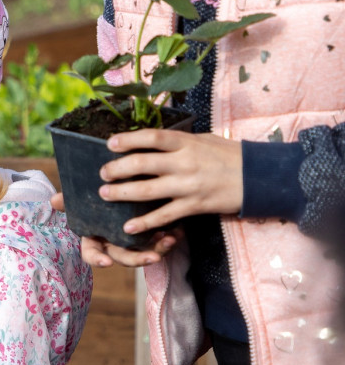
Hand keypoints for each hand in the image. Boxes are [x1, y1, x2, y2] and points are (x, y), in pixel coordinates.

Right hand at [52, 174, 181, 268]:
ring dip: (158, 249)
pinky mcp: (151, 234)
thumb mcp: (84, 196)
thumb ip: (70, 200)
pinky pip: (161, 242)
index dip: (98, 260)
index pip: (92, 254)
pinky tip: (178, 230)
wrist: (124, 185)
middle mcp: (114, 243)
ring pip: (146, 252)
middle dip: (138, 258)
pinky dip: (169, 237)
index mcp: (95, 237)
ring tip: (170, 239)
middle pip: (123, 257)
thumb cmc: (97, 195)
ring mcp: (133, 241)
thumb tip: (53, 200)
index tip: (107, 263)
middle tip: (152, 256)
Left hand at [98, 129, 242, 231]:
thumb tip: (151, 140)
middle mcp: (185, 162)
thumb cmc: (230, 155)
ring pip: (147, 190)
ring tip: (104, 193)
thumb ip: (178, 141)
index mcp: (187, 142)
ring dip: (122, 192)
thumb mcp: (204, 139)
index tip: (109, 144)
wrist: (261, 177)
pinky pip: (165, 215)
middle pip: (142, 164)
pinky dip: (145, 222)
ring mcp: (188, 185)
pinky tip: (128, 226)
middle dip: (117, 168)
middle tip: (102, 173)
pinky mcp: (195, 205)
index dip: (128, 140)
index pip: (152, 137)